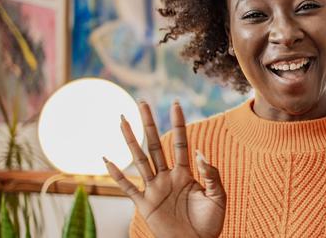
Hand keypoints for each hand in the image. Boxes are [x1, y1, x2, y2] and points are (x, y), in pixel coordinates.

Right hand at [104, 101, 225, 237]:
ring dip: (131, 140)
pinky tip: (107, 159)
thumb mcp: (217, 196)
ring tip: (122, 120)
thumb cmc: (210, 223)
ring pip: (140, 159)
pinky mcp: (146, 205)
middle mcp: (167, 177)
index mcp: (186, 173)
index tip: (176, 104)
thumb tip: (199, 153)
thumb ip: (211, 174)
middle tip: (142, 102)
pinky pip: (129, 187)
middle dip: (149, 124)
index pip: (181, 143)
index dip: (179, 124)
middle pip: (156, 144)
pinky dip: (117, 175)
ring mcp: (155, 189)